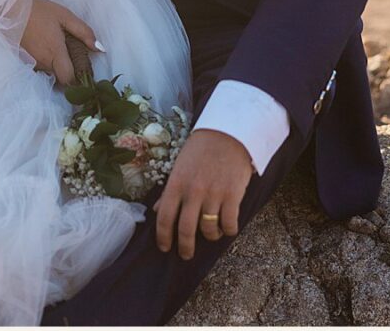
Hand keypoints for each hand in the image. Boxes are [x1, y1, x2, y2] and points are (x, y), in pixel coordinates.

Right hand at [19, 0, 99, 84]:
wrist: (11, 8)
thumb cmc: (39, 10)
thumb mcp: (65, 16)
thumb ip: (83, 32)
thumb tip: (99, 48)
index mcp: (55, 52)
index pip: (68, 79)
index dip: (77, 80)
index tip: (83, 72)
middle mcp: (43, 62)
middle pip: (60, 77)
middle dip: (69, 71)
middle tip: (74, 56)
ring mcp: (32, 62)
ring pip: (50, 72)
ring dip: (57, 65)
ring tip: (60, 48)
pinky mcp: (25, 60)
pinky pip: (41, 67)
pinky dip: (47, 62)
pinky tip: (47, 47)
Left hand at [154, 129, 252, 259]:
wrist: (228, 133)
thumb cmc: (200, 150)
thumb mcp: (179, 167)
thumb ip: (169, 191)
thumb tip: (156, 211)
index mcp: (176, 184)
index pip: (164, 217)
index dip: (163, 237)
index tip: (165, 247)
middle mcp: (193, 192)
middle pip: (186, 230)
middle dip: (185, 247)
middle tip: (186, 255)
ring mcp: (213, 194)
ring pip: (209, 230)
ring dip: (210, 237)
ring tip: (212, 234)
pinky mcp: (233, 195)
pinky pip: (230, 224)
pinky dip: (228, 231)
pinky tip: (227, 228)